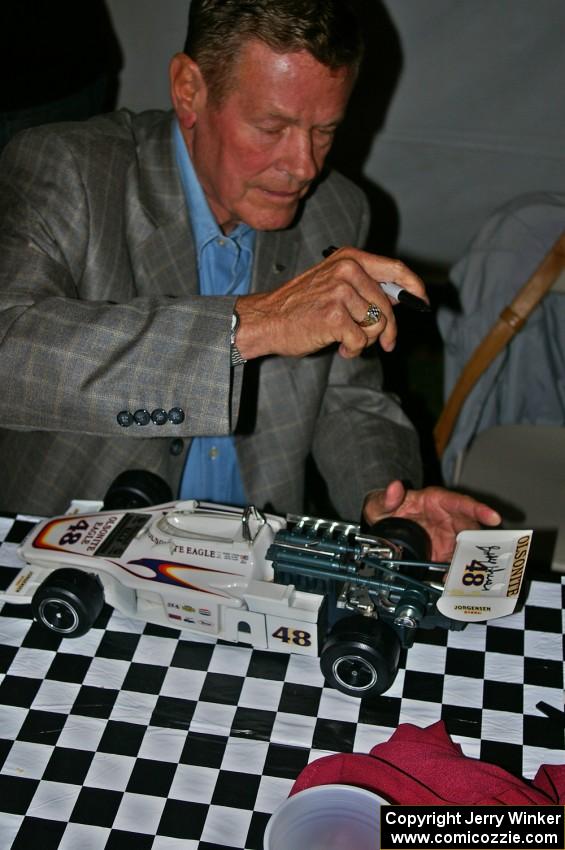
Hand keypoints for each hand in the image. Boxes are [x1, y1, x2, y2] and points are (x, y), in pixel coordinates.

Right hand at [235, 247, 426, 359]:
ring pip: (377, 326)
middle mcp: (347, 271)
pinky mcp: (334, 316)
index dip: (414, 288)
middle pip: (388, 306)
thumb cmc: (300, 306)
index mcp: (349, 259)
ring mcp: (340, 292)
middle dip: (387, 331)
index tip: (424, 301)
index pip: (395, 269)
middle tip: (385, 344)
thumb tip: (402, 299)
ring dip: (364, 340)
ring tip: (344, 339)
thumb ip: (365, 286)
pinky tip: (337, 346)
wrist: (266, 319)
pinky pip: (360, 341)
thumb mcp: (333, 283)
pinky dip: (351, 351)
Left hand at [362, 479, 501, 561]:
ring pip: (468, 546)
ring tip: (474, 572)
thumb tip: (395, 487)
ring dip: (471, 559)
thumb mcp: (381, 502)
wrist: (384, 522)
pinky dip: (457, 571)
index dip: (478, 509)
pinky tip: (456, 581)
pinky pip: (456, 561)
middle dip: (482, 540)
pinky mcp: (445, 550)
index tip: (493, 517)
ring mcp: (449, 534)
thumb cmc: (387, 507)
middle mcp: (449, 516)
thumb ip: (387, 498)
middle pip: (471, 527)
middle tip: (488, 555)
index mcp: (437, 500)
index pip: (461, 502)